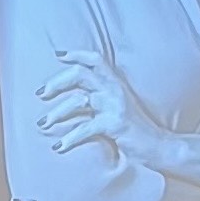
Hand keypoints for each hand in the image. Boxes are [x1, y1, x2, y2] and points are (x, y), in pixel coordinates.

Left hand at [38, 48, 163, 167]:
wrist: (159, 146)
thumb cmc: (134, 128)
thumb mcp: (117, 106)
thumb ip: (99, 97)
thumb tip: (70, 96)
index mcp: (114, 82)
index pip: (95, 59)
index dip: (75, 54)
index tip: (57, 54)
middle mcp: (114, 89)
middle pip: (79, 74)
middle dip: (56, 82)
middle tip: (40, 94)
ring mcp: (115, 105)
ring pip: (77, 100)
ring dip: (55, 112)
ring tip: (42, 124)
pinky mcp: (115, 124)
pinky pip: (85, 128)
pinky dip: (69, 138)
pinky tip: (58, 146)